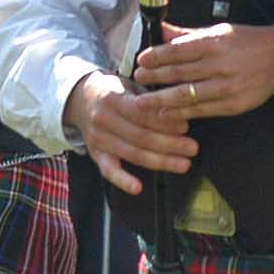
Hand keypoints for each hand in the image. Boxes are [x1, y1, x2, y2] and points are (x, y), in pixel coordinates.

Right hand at [67, 69, 196, 196]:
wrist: (81, 99)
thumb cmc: (114, 92)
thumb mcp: (129, 85)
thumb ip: (149, 98)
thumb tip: (178, 109)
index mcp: (112, 98)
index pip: (141, 113)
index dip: (163, 121)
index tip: (185, 126)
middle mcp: (103, 120)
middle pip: (140, 136)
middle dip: (169, 143)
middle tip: (192, 148)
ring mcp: (98, 140)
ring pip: (132, 153)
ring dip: (160, 161)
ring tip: (183, 164)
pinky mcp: (96, 155)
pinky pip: (109, 171)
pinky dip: (122, 180)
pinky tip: (138, 188)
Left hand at [131, 21, 273, 120]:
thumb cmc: (248, 43)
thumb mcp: (219, 31)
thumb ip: (188, 34)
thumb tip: (162, 30)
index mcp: (214, 43)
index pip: (177, 50)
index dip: (156, 57)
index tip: (141, 61)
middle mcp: (219, 65)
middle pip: (178, 73)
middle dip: (154, 78)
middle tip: (136, 80)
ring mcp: (226, 87)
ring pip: (185, 95)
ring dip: (160, 100)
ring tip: (142, 102)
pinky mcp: (232, 105)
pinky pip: (200, 110)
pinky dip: (180, 113)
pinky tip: (165, 114)